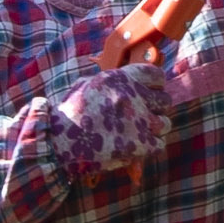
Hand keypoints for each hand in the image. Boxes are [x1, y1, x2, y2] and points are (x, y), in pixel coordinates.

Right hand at [47, 46, 223, 171]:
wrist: (58, 143)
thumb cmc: (69, 114)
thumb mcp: (86, 85)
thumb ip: (109, 81)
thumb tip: (126, 79)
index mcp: (120, 79)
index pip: (156, 75)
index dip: (156, 85)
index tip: (150, 92)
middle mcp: (133, 97)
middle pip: (165, 100)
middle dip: (157, 108)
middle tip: (146, 115)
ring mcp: (139, 122)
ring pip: (165, 123)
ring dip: (156, 129)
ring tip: (142, 133)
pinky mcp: (140, 145)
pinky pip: (159, 144)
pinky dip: (150, 147)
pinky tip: (137, 147)